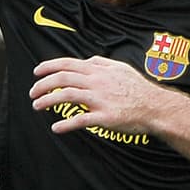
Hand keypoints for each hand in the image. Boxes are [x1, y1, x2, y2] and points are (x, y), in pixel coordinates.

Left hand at [31, 56, 158, 134]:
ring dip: (47, 101)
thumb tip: (86, 61)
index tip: (36, 73)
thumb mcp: (120, 68)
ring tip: (37, 106)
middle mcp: (96, 82)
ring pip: (66, 96)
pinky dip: (65, 124)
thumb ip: (101, 63)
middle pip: (62, 79)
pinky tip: (55, 128)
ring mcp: (100, 100)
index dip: (48, 67)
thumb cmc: (139, 89)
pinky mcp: (105, 117)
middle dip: (43, 85)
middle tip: (32, 93)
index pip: (67, 64)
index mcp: (98, 70)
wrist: (156, 107)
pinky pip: (80, 120)